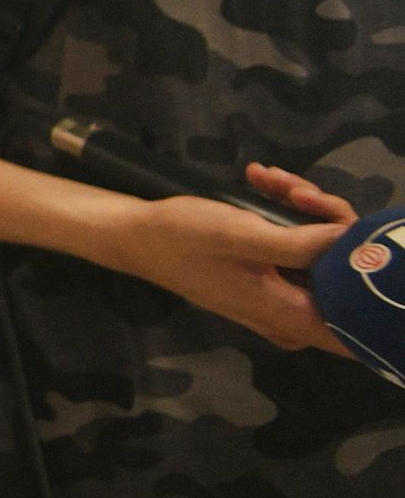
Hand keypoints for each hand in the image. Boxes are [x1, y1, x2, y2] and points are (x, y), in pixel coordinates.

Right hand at [87, 173, 349, 355]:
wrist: (134, 235)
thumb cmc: (183, 238)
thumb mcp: (242, 235)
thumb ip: (302, 246)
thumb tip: (352, 240)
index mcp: (290, 316)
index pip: (358, 311)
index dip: (361, 267)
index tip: (336, 227)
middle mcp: (291, 317)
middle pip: (344, 276)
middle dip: (328, 225)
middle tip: (296, 192)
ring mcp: (278, 300)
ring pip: (320, 258)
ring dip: (305, 213)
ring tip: (272, 180)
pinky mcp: (267, 282)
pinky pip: (296, 252)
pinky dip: (287, 218)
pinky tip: (263, 185)